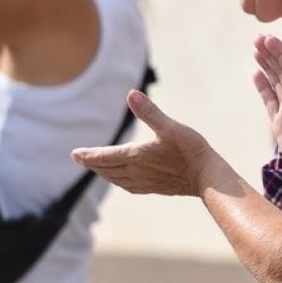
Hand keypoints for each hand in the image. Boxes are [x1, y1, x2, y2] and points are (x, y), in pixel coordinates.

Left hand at [72, 90, 225, 196]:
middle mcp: (136, 172)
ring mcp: (145, 182)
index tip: (74, 154)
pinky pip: (129, 186)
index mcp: (136, 156)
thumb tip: (131, 94)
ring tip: (97, 168)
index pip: (104, 157)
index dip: (88, 155)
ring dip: (103, 173)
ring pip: (116, 179)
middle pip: (106, 169)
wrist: (207, 177)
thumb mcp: (170, 126)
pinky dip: (118, 181)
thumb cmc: (190, 150)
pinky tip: (122, 180)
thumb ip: (149, 112)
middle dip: (92, 163)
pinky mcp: (155, 188)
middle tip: (79, 158)